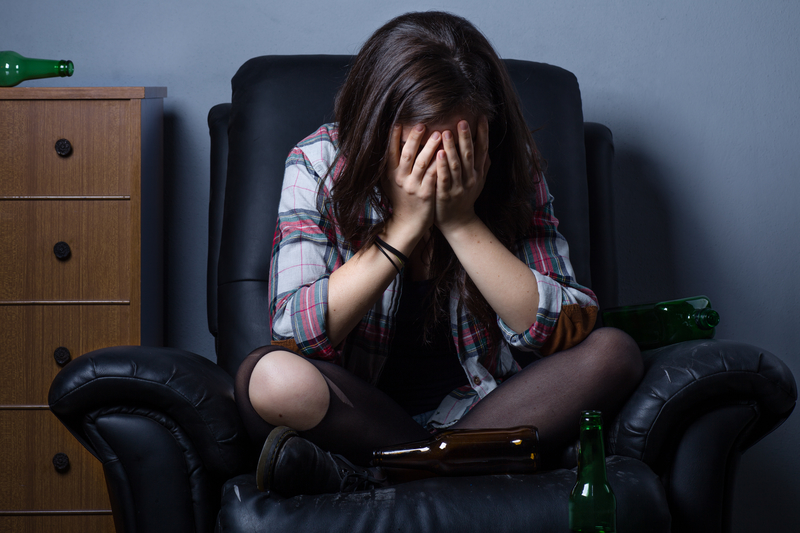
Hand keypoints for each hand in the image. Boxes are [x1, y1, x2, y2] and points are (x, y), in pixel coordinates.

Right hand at [385, 123, 440, 243]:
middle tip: (422, 124)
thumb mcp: (390, 182)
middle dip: (414, 139)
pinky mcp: (425, 194)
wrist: (407, 224)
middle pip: (407, 155)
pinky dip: (439, 164)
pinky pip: (433, 176)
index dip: (393, 137)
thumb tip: (391, 142)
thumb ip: (391, 165)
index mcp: (390, 174)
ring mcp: (413, 187)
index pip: (390, 152)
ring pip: (422, 163)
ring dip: (430, 148)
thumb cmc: (402, 199)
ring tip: (439, 134)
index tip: (399, 122)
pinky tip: (446, 154)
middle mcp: (400, 179)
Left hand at [434, 116, 489, 233]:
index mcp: (478, 173)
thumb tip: (487, 149)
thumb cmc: (465, 199)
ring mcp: (459, 187)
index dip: (483, 134)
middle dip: (466, 137)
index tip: (482, 118)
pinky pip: (444, 178)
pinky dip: (442, 166)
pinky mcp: (446, 195)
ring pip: (456, 165)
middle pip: (469, 155)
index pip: (482, 150)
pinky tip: (439, 154)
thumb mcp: (478, 182)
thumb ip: (482, 166)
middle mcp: (471, 178)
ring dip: (452, 148)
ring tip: (446, 132)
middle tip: (462, 121)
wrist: (458, 222)